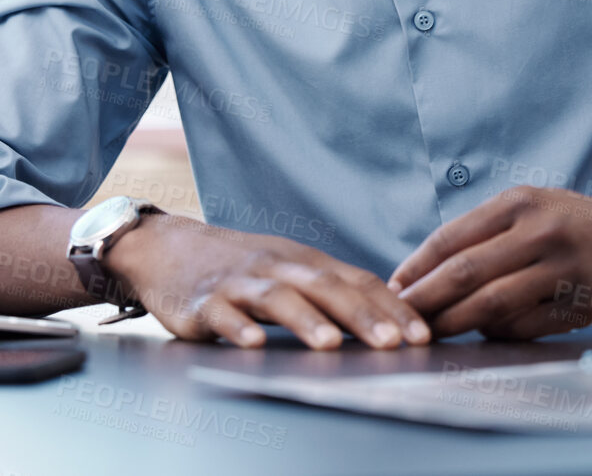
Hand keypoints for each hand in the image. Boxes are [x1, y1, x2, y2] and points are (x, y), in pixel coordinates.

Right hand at [103, 213, 433, 349]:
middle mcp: (277, 268)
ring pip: (277, 298)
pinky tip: (255, 343)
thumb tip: (394, 316)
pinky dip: (240, 328)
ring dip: (305, 320)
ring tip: (330, 343)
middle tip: (392, 343)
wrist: (168, 249)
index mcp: (304, 263)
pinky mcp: (203, 302)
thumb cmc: (241, 267)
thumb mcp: (290, 269)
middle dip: (361, 316)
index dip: (391, 307)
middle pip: (325, 288)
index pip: (357, 281)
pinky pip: (223, 314)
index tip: (423, 334)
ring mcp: (239, 284)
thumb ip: (333, 290)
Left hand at [387, 186, 591, 339]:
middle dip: (427, 299)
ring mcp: (564, 268)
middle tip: (400, 318)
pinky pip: (529, 326)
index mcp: (519, 203)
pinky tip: (483, 336)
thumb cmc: (573, 222)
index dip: (417, 267)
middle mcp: (540, 230)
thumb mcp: (531, 207)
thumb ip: (485, 232)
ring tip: (434, 333)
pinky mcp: (584, 302)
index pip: (452, 238)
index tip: (393, 287)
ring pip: (495, 303)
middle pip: (466, 272)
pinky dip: (500, 333)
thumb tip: (425, 273)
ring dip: (457, 322)